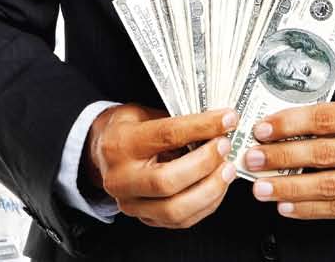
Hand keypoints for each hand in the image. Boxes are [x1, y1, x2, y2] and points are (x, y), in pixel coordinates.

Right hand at [83, 105, 236, 228]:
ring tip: (227, 169)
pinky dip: (208, 204)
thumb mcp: (147, 114)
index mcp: (121, 145)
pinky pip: (182, 220)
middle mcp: (121, 179)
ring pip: (175, 209)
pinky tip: (218, 185)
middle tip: (225, 146)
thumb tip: (221, 122)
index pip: (167, 136)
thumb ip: (179, 120)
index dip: (203, 126)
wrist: (106, 153)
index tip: (228, 119)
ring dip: (210, 189)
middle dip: (205, 163)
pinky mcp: (145, 219)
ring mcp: (131, 204)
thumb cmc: (131, 131)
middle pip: (167, 181)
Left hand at [244, 97, 334, 221]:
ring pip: (331, 186)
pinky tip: (289, 205)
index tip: (263, 130)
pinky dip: (310, 209)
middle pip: (325, 154)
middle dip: (282, 158)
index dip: (290, 124)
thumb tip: (283, 129)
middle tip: (254, 159)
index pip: (327, 119)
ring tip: (263, 187)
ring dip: (289, 189)